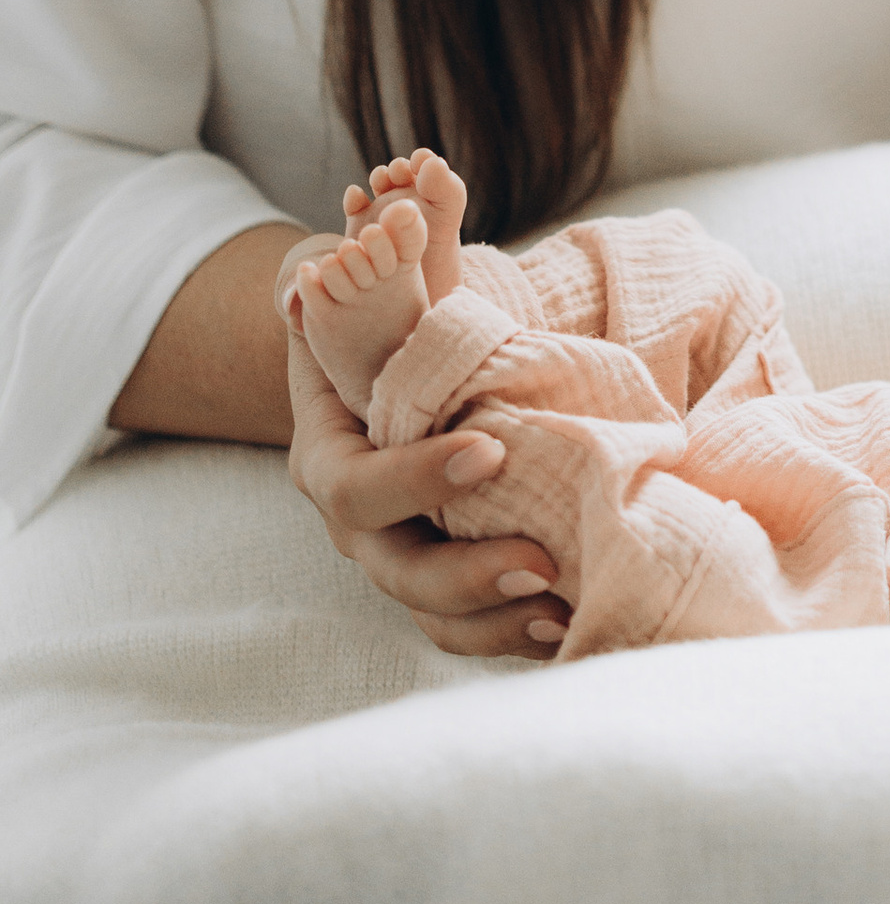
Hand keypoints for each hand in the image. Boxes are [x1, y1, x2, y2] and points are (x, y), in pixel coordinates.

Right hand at [285, 302, 570, 660]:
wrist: (367, 360)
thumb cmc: (361, 312)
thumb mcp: (343, 280)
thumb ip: (334, 272)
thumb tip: (301, 289)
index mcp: (328, 459)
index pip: (359, 488)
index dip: (417, 478)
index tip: (491, 450)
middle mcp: (360, 524)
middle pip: (397, 571)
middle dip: (466, 574)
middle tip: (539, 561)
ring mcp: (400, 555)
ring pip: (435, 615)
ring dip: (497, 622)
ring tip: (564, 607)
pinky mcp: (444, 575)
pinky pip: (473, 623)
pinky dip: (516, 632)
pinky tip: (574, 619)